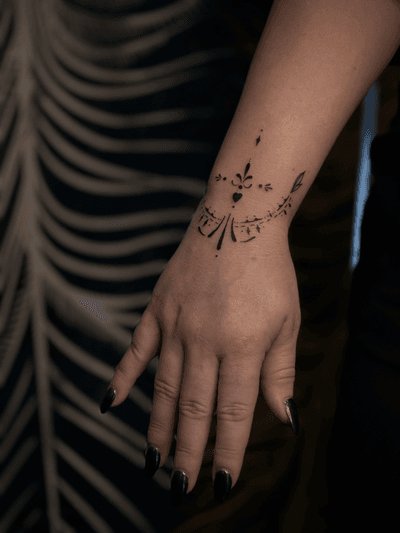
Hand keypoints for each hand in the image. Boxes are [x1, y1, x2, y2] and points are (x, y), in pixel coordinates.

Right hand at [100, 212, 300, 502]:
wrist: (239, 219)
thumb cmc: (270, 273)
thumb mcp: (288, 321)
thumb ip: (280, 372)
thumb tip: (283, 419)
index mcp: (243, 346)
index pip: (233, 413)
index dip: (227, 452)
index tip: (222, 483)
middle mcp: (205, 341)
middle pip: (192, 409)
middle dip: (187, 452)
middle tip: (179, 486)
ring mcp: (176, 324)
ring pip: (163, 388)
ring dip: (157, 427)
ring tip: (153, 460)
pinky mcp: (158, 309)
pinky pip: (137, 349)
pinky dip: (123, 377)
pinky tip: (110, 404)